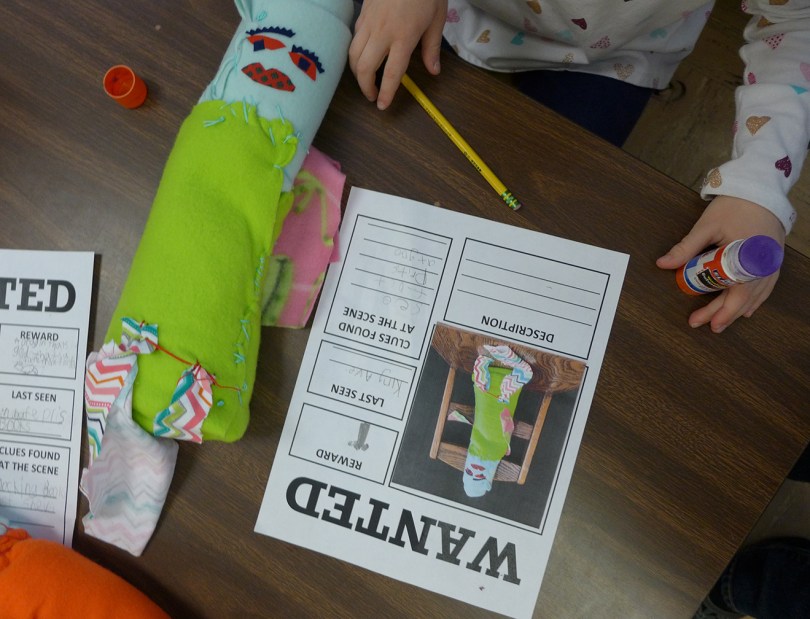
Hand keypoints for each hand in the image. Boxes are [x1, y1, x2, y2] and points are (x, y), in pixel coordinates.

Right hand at [349, 0, 446, 109]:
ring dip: (357, 72)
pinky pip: (354, 39)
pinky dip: (356, 52)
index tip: (382, 106)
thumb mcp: (437, 19)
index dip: (385, 93)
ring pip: (353, 54)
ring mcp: (369, 23)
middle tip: (372, 96)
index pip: (391, 74)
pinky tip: (364, 56)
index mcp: (403, 38)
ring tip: (366, 80)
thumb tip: (433, 71)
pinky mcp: (363, 14)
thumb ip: (432, 48)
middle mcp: (382, 33)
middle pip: (364, 68)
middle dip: (365, 87)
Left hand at [656, 195, 785, 332]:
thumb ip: (686, 247)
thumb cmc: (734, 206)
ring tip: (721, 323)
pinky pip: (765, 286)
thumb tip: (662, 264)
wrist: (760, 188)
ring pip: (756, 295)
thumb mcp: (706, 226)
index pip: (734, 293)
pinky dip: (754, 299)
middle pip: (744, 298)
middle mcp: (763, 265)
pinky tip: (747, 309)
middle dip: (724, 314)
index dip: (719, 311)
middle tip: (705, 326)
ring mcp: (771, 263)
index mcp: (746, 258)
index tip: (704, 322)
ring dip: (738, 310)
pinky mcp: (772, 259)